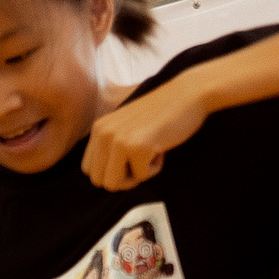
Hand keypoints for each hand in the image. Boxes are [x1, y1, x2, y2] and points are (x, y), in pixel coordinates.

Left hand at [82, 74, 209, 190]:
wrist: (189, 93)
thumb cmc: (161, 113)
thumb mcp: (125, 127)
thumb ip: (110, 147)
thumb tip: (101, 181)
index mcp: (98, 129)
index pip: (89, 170)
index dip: (111, 171)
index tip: (129, 158)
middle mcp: (103, 134)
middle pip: (99, 181)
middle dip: (121, 179)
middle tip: (140, 160)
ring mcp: (118, 140)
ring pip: (114, 185)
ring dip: (135, 176)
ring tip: (149, 154)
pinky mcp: (137, 147)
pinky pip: (141, 177)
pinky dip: (155, 168)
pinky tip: (162, 146)